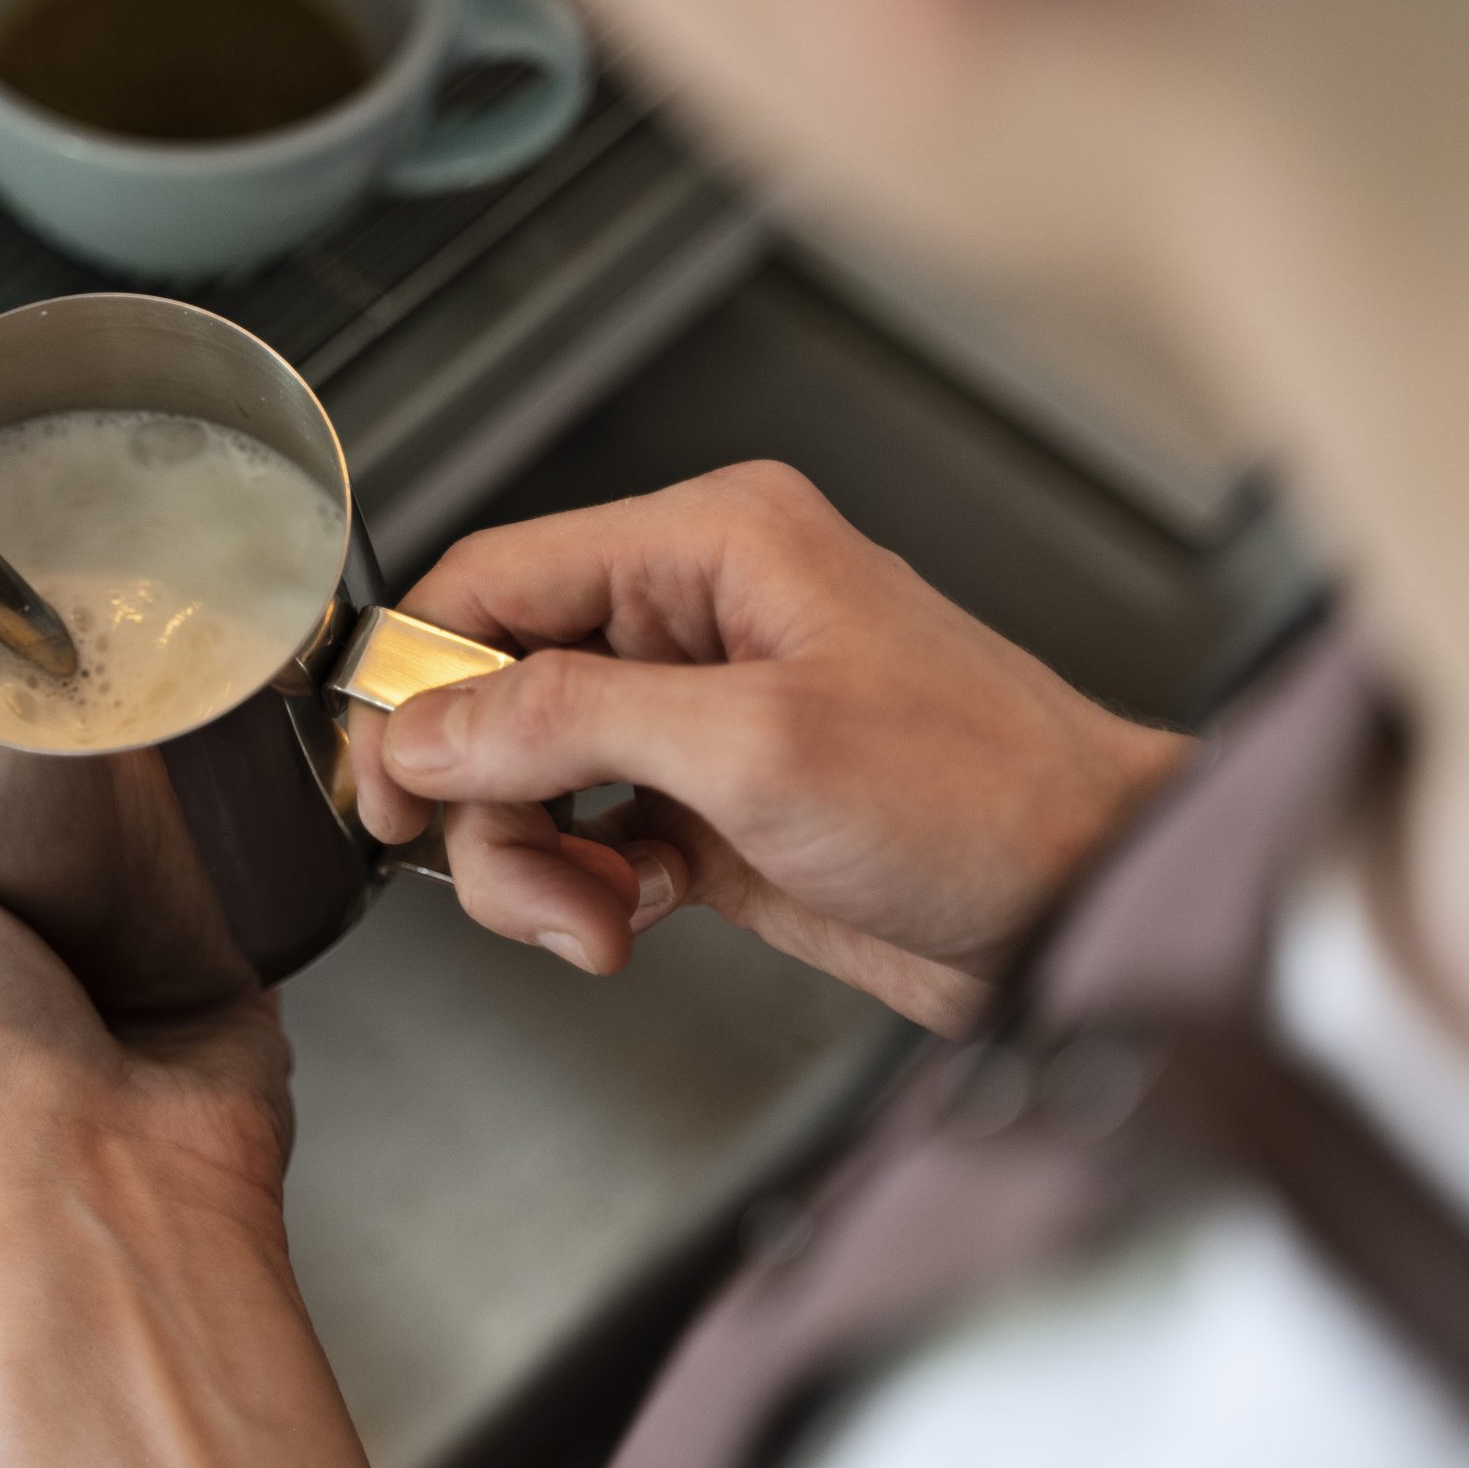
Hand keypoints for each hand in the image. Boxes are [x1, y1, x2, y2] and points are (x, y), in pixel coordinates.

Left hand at [0, 740, 289, 1230]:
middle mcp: (12, 992)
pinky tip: (233, 798)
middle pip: (36, 847)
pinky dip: (237, 858)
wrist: (96, 1175)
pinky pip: (233, 903)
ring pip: (138, 868)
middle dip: (58, 780)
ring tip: (160, 729)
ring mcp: (119, 1000)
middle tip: (79, 701)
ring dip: (152, 815)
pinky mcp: (215, 1000)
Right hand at [352, 462, 1190, 1032]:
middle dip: (486, 797)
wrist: (1088, 906)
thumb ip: (569, 722)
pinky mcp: (712, 808)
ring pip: (533, 778)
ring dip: (534, 862)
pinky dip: (586, 890)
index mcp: (709, 548)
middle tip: (505, 874)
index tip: (380, 779)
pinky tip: (636, 917)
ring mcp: (702, 719)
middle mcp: (697, 618)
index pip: (496, 579)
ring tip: (595, 919)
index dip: (417, 678)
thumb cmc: (981, 795)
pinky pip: (587, 840)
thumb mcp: (754, 746)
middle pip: (498, 690)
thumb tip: (424, 728)